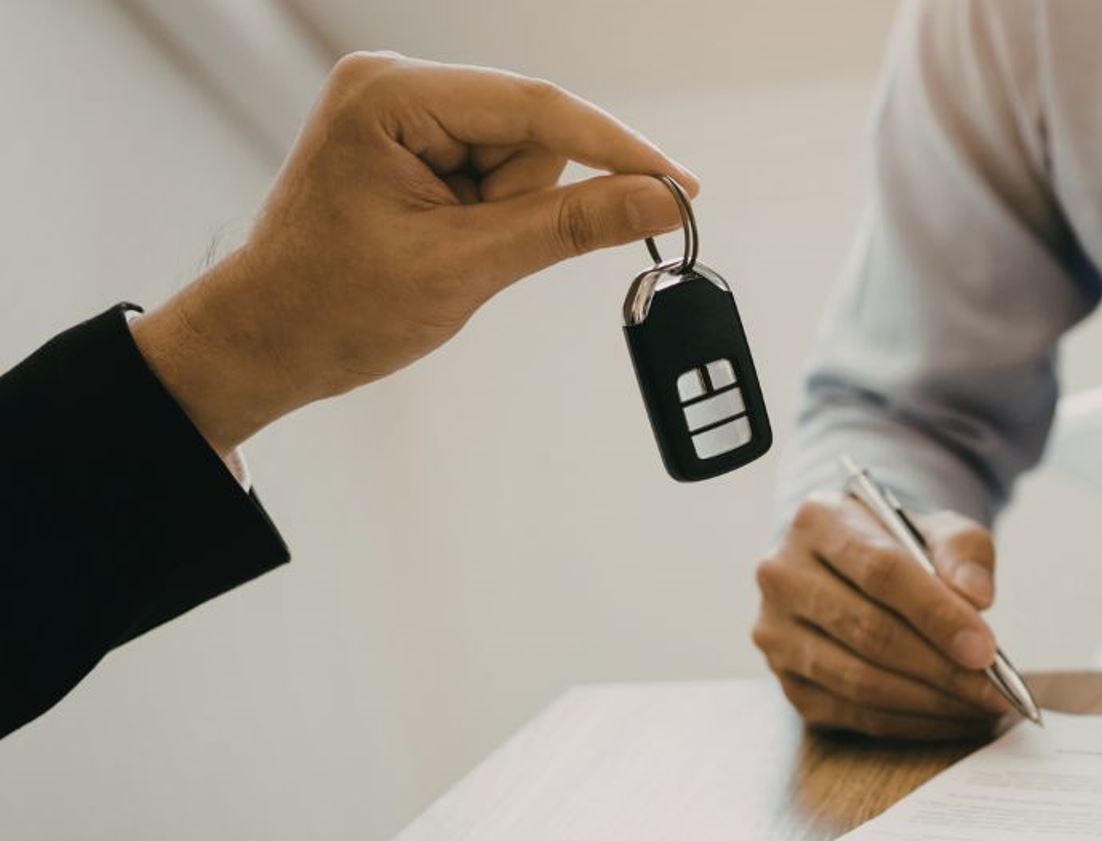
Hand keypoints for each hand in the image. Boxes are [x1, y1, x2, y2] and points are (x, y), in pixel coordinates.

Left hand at [132, 52, 698, 456]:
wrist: (267, 341)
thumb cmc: (335, 307)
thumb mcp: (467, 267)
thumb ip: (572, 226)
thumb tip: (660, 200)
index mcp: (390, 95)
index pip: (537, 109)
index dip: (619, 149)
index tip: (682, 187)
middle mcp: (394, 84)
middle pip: (531, 132)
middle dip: (522, 203)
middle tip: (470, 254)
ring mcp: (402, 111)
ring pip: (519, 156)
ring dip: (503, 215)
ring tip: (444, 253)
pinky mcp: (412, 142)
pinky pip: (494, 171)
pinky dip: (489, 215)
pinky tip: (444, 242)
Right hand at [754, 492, 1010, 739]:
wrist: (856, 569)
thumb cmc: (903, 548)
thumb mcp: (939, 530)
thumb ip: (964, 553)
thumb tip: (977, 598)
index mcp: (819, 520)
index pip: (881, 572)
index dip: (937, 615)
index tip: (986, 650)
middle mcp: (782, 575)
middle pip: (868, 631)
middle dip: (941, 668)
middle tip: (994, 690)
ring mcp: (776, 634)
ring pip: (858, 681)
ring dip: (929, 702)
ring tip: (981, 707)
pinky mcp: (787, 682)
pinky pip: (854, 714)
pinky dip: (910, 723)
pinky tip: (951, 718)